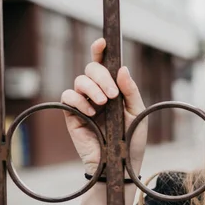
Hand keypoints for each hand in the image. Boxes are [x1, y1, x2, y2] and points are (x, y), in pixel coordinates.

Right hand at [60, 38, 147, 175]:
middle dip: (101, 77)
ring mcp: (84, 103)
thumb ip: (130, 90)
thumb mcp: (137, 112)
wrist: (120, 163)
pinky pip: (68, 98)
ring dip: (92, 88)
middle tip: (112, 95)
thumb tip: (122, 68)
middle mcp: (97, 92)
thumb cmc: (131, 138)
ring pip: (79, 81)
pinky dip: (79, 101)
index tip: (103, 41)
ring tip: (103, 104)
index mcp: (113, 88)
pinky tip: (91, 112)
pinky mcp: (72, 115)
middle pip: (90, 69)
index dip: (100, 50)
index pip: (104, 64)